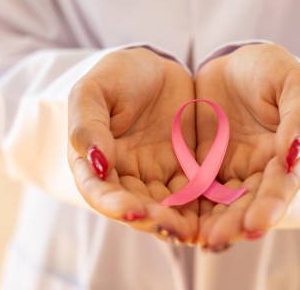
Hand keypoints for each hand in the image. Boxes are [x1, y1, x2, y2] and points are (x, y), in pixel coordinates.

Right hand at [68, 47, 197, 242]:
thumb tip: (96, 162)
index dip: (112, 204)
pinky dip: (200, 210)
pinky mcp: (184, 173)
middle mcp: (123, 176)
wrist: (155, 66)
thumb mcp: (93, 91)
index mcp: (93, 161)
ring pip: (164, 208)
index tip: (131, 210)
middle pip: (133, 207)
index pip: (98, 190)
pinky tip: (213, 218)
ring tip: (192, 232)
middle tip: (170, 227)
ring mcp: (154, 177)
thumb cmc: (116, 76)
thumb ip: (87, 124)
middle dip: (150, 220)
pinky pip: (193, 195)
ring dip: (176, 222)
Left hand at [195, 44, 299, 250]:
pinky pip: (197, 190)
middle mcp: (265, 170)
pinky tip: (175, 219)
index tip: (257, 222)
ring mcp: (234, 171)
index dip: (271, 203)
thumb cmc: (272, 70)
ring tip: (196, 238)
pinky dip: (189, 206)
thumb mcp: (292, 82)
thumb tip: (293, 153)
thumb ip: (298, 115)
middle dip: (236, 222)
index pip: (283, 183)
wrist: (235, 62)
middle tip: (217, 238)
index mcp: (293, 154)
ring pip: (224, 204)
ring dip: (213, 222)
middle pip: (252, 202)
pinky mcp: (206, 168)